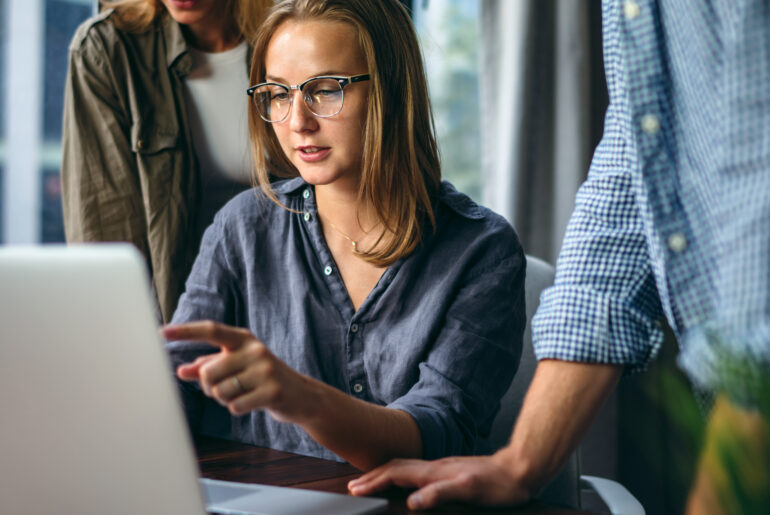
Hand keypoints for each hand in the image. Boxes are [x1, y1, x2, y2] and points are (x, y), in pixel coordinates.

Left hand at [163, 321, 312, 422]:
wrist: (300, 395)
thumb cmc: (260, 378)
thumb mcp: (236, 366)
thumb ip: (208, 366)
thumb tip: (181, 371)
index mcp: (243, 339)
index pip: (211, 330)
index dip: (186, 332)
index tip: (161, 332)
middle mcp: (255, 349)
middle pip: (209, 372)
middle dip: (209, 387)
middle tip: (225, 388)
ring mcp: (265, 370)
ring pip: (220, 391)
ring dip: (225, 399)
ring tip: (242, 394)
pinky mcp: (272, 391)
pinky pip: (235, 406)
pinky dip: (237, 409)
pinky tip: (252, 402)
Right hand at [347, 453, 531, 509]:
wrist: (519, 469)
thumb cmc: (497, 484)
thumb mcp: (469, 491)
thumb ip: (440, 494)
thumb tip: (413, 501)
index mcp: (434, 471)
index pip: (396, 473)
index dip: (374, 481)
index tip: (356, 489)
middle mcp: (435, 466)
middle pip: (395, 466)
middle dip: (373, 475)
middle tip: (354, 485)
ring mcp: (442, 466)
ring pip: (405, 466)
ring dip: (384, 473)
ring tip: (371, 480)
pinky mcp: (450, 470)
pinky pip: (416, 469)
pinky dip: (401, 474)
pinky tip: (405, 481)